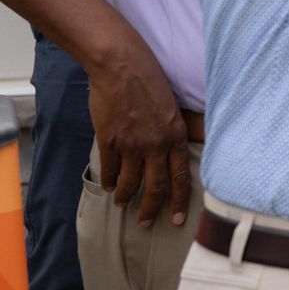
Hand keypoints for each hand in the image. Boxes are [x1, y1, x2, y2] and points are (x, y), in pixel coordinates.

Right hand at [87, 47, 190, 227]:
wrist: (122, 66)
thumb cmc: (149, 81)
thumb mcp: (172, 108)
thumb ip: (172, 132)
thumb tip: (171, 153)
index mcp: (175, 136)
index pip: (181, 177)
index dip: (178, 201)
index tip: (176, 219)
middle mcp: (156, 145)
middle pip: (155, 187)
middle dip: (150, 209)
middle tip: (146, 222)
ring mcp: (131, 144)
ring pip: (129, 182)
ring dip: (125, 196)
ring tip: (122, 203)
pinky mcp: (109, 140)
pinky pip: (109, 169)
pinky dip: (107, 180)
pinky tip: (107, 185)